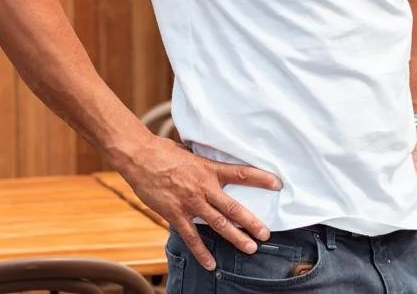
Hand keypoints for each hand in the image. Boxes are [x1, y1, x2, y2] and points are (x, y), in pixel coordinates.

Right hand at [116, 134, 280, 269]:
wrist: (139, 157)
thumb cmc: (162, 151)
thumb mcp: (190, 153)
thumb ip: (203, 164)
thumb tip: (212, 165)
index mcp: (209, 169)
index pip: (241, 173)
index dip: (261, 179)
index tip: (277, 184)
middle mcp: (204, 187)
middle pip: (233, 207)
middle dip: (251, 222)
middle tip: (265, 234)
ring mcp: (190, 203)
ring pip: (218, 224)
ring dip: (235, 238)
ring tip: (250, 248)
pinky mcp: (175, 214)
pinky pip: (192, 237)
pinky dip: (202, 252)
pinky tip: (211, 264)